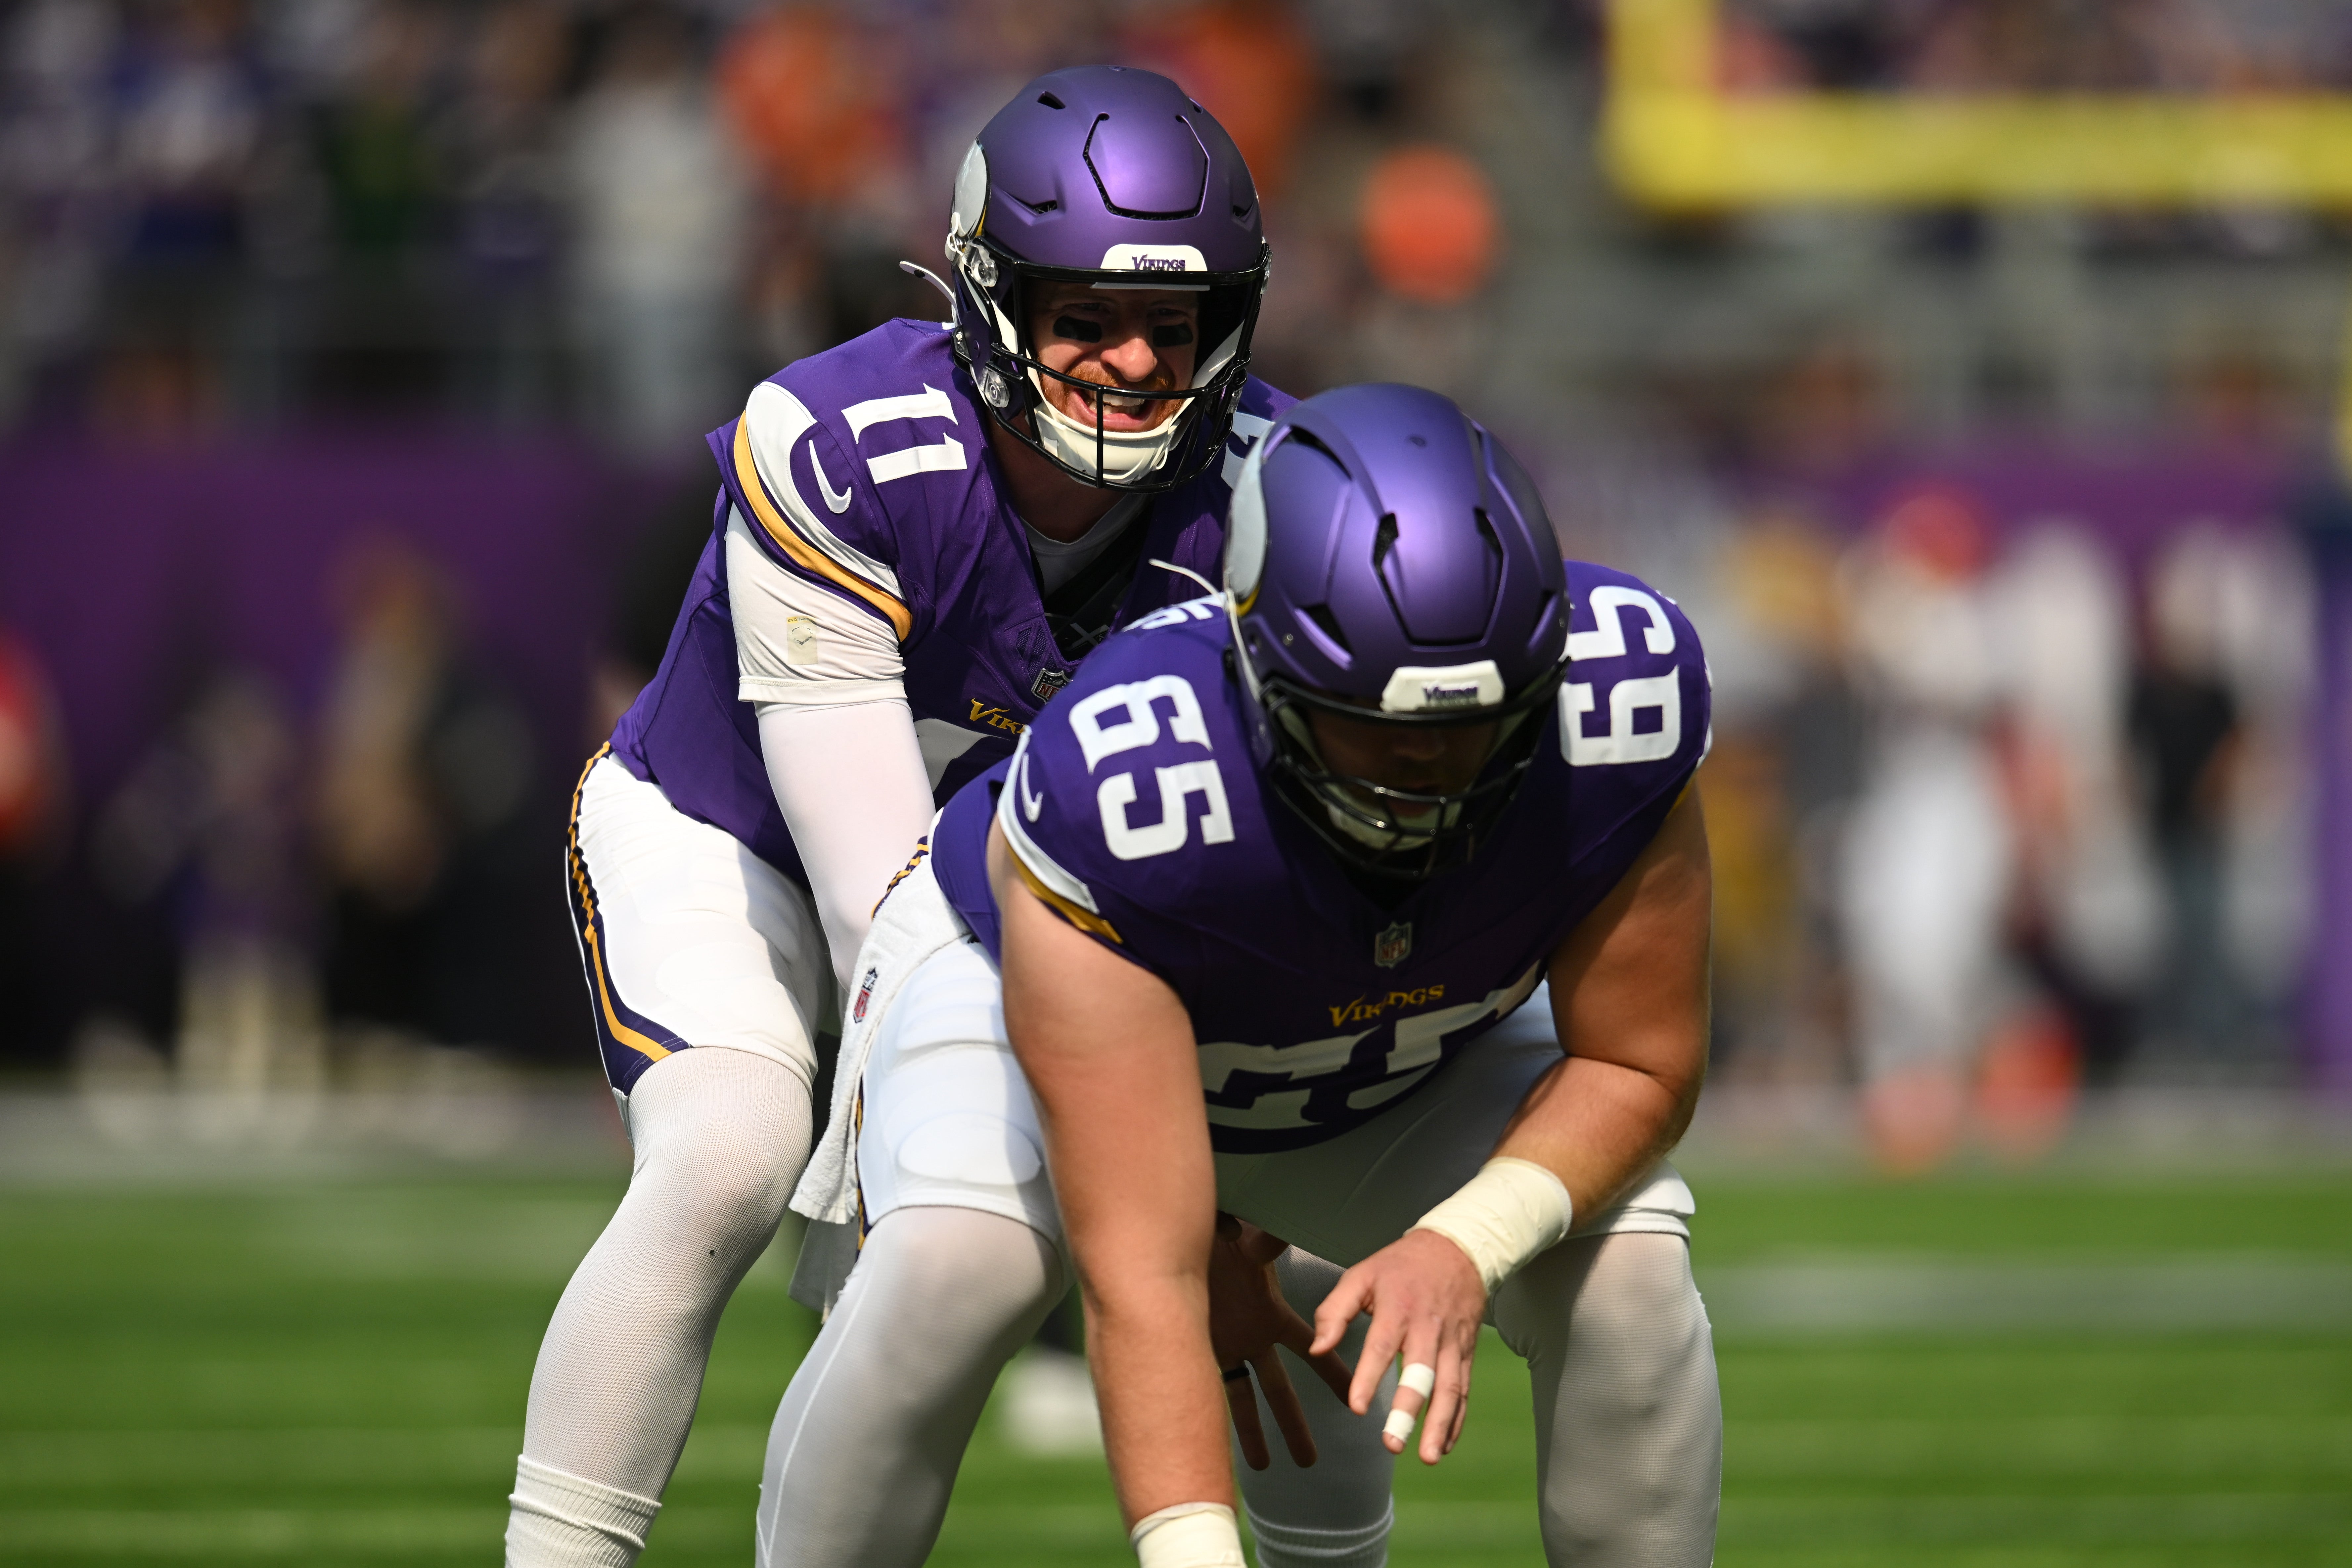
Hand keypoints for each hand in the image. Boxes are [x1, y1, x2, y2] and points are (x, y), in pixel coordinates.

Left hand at [1206, 1215, 1353, 1468]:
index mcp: (1271, 1313)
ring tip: (1268, 1467)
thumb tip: (1278, 1233)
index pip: (1310, 1346)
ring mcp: (1227, 1347)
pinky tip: (1214, 1443)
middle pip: (1280, 1390)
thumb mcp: (1243, 1240)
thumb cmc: (1211, 1238)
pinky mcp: (1201, 1352)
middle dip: (1295, 1425)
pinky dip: (1214, 1416)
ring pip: (1246, 1400)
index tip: (1355, 1395)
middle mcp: (1252, 1337)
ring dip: (1255, 1434)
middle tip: (1310, 1462)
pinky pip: (1212, 1390)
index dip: (1332, 1370)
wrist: (1168, 1245)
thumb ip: (1264, 1241)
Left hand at [1310, 1229, 1484, 1465]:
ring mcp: (1451, 1342)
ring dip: (1440, 1424)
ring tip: (1429, 1457)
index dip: (1369, 1377)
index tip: (1357, 1407)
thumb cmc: (1400, 1266)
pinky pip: (1464, 1389)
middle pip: (1421, 1373)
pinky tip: (1446, 1444)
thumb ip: (1334, 1311)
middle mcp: (1427, 1328)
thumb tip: (1316, 1349)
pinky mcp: (1467, 1351)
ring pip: (1449, 1387)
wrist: (1457, 1248)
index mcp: (1397, 1308)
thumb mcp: (1361, 1274)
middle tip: (1391, 1444)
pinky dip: (1457, 1419)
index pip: (1381, 1346)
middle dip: (1408, 1411)